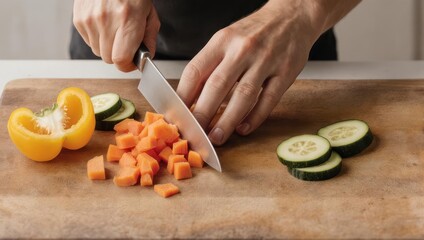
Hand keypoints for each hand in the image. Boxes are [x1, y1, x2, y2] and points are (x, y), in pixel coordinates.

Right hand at [73, 0, 159, 71]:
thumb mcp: (150, 15)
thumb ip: (149, 39)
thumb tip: (145, 59)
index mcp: (128, 19)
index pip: (121, 59)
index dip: (127, 66)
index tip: (131, 63)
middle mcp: (106, 20)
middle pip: (108, 58)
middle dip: (118, 55)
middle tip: (125, 44)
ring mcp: (89, 19)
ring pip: (97, 51)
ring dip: (107, 46)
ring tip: (115, 30)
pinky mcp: (78, 18)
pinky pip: (88, 41)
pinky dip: (97, 38)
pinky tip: (104, 24)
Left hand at [176, 1, 322, 144]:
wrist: (292, 16)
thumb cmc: (254, 32)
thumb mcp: (226, 39)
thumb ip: (209, 65)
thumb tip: (189, 97)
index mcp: (222, 40)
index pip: (196, 71)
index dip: (183, 96)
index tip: (178, 115)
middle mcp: (243, 49)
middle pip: (217, 86)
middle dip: (203, 114)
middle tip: (195, 134)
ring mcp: (266, 60)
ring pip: (243, 95)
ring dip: (228, 120)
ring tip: (217, 137)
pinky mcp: (286, 71)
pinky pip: (269, 99)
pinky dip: (255, 117)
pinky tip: (244, 129)